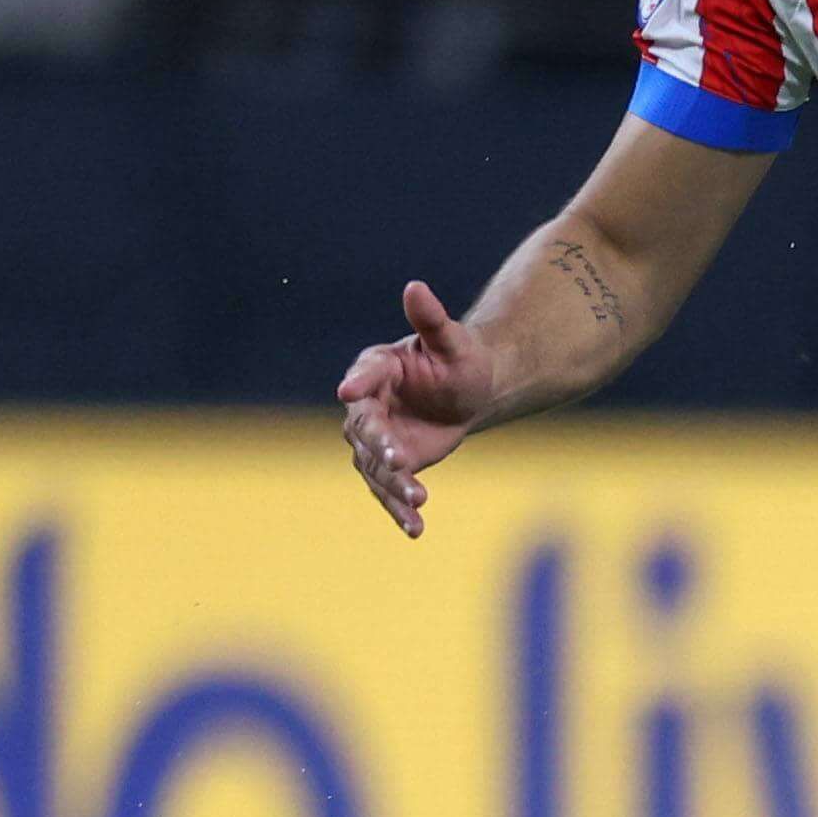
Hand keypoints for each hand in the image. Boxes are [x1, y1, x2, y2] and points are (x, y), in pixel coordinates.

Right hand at [333, 276, 503, 535]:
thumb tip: (415, 287)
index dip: (356, 384)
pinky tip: (417, 529)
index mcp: (376, 369)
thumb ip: (431, 318)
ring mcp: (375, 439)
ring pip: (375, 467)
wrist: (468, 391)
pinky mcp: (389, 466)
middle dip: (381, 447)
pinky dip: (401, 510)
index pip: (362, 378)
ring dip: (393, 487)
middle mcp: (366, 406)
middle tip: (401, 461)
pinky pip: (389, 490)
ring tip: (418, 502)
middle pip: (365, 430)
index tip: (349, 392)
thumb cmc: (459, 359)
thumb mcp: (452, 339)